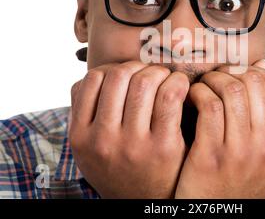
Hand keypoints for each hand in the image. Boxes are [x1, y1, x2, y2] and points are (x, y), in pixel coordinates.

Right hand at [69, 61, 189, 197]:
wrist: (144, 202)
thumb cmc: (119, 167)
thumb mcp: (90, 148)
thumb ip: (87, 114)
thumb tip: (101, 74)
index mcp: (80, 137)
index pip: (92, 80)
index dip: (113, 69)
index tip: (128, 75)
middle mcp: (103, 140)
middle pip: (119, 76)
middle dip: (137, 67)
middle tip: (149, 74)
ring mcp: (133, 144)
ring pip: (144, 82)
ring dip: (158, 72)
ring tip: (165, 79)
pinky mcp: (163, 146)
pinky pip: (169, 96)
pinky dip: (177, 82)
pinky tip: (180, 86)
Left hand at [174, 60, 264, 197]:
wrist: (219, 216)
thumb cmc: (237, 180)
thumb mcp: (263, 154)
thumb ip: (264, 116)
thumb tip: (263, 66)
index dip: (251, 69)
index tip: (234, 74)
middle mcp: (264, 142)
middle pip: (252, 81)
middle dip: (229, 71)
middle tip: (214, 77)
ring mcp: (239, 150)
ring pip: (231, 90)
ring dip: (211, 80)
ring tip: (202, 87)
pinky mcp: (210, 155)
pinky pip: (209, 106)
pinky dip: (198, 93)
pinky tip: (191, 98)